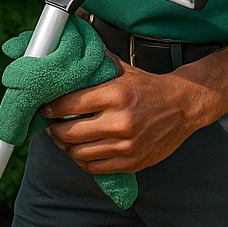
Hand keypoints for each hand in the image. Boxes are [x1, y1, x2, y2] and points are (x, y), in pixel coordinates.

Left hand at [42, 60, 208, 173]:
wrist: (182, 106)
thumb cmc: (147, 86)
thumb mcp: (121, 70)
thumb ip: (95, 66)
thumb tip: (68, 58)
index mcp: (115, 94)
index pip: (69, 104)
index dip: (51, 108)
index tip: (45, 108)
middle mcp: (120, 121)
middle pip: (70, 133)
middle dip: (53, 130)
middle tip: (50, 125)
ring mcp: (127, 145)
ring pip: (80, 154)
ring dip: (66, 148)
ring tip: (63, 139)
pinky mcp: (133, 162)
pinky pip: (96, 168)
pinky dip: (83, 162)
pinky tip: (81, 151)